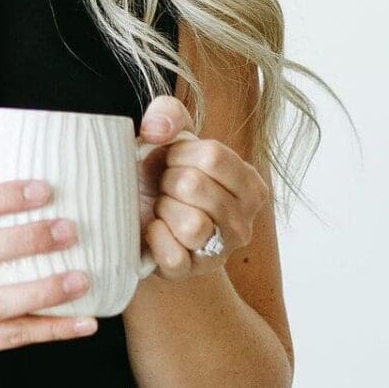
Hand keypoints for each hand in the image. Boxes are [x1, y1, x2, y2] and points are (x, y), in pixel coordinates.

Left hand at [135, 95, 266, 279]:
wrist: (138, 219)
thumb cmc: (160, 175)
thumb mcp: (168, 137)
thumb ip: (167, 114)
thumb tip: (157, 130)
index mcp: (249, 184)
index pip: (213, 156)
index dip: (179, 154)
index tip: (171, 161)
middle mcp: (245, 221)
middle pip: (195, 187)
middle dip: (168, 182)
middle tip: (165, 188)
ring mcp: (222, 251)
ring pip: (192, 225)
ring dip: (163, 210)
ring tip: (163, 209)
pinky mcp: (193, 273)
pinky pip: (173, 255)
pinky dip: (154, 238)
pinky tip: (153, 230)